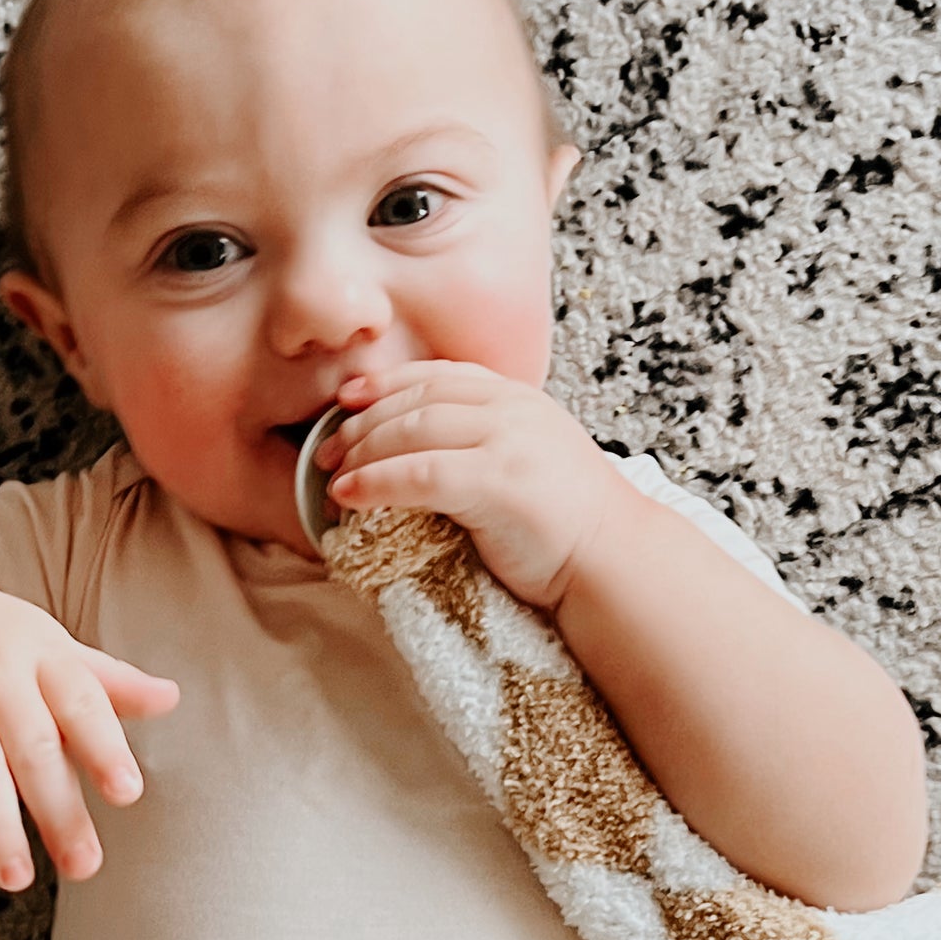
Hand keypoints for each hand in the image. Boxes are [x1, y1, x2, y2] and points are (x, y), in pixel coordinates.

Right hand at [0, 555, 179, 891]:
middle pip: (29, 743)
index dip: (104, 745)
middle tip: (85, 867)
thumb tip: (172, 698)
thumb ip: (104, 682)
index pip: (80, 700)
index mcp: (39, 653)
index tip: (127, 793)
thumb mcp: (46, 646)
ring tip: (17, 879)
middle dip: (58, 807)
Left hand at [315, 361, 624, 609]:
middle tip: (325, 449)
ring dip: (362, 451)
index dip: (388, 382)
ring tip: (331, 475)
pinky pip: (420, 474)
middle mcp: (514, 410)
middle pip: (419, 399)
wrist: (615, 563)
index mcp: (521, 400)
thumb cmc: (567, 527)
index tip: (348, 397)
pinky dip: (376, 483)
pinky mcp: (499, 482)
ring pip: (414, 430)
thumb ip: (486, 444)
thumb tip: (419, 452)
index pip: (442, 376)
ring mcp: (509, 441)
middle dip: (363, 421)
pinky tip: (349, 496)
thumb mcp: (529, 462)